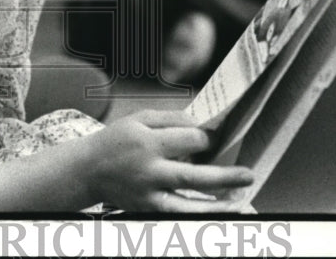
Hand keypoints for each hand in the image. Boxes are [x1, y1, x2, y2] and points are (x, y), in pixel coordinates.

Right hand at [82, 110, 253, 211]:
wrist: (88, 169)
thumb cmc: (116, 140)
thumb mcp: (139, 118)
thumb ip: (171, 119)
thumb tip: (201, 125)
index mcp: (148, 142)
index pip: (189, 141)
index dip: (207, 139)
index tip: (214, 139)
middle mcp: (149, 171)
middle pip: (194, 176)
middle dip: (224, 177)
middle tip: (248, 175)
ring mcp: (148, 195)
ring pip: (188, 205)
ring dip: (217, 206)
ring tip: (241, 203)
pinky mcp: (147, 210)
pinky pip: (178, 215)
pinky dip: (199, 216)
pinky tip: (217, 214)